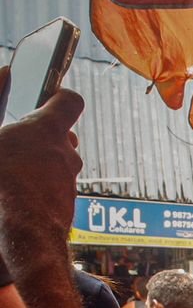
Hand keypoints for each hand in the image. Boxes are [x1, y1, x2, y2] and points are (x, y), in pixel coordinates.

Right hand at [0, 69, 84, 230]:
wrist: (21, 236)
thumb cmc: (0, 182)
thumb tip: (7, 71)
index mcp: (46, 130)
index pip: (70, 101)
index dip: (59, 98)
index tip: (45, 98)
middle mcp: (66, 155)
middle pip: (63, 136)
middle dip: (42, 138)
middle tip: (15, 145)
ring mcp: (69, 184)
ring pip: (58, 166)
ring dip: (40, 166)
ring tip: (11, 175)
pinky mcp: (66, 208)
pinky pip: (54, 191)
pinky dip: (40, 190)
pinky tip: (18, 198)